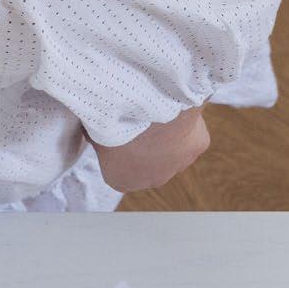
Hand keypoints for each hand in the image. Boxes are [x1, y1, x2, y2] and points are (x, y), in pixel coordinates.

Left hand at [93, 108, 209, 191]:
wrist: (149, 107)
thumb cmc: (116, 119)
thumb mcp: (91, 128)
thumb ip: (93, 135)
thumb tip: (91, 127)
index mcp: (120, 180)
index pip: (117, 168)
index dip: (117, 149)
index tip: (115, 131)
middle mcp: (151, 180)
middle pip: (148, 163)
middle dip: (145, 145)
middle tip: (138, 121)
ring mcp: (177, 166)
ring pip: (173, 150)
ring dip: (167, 136)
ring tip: (157, 113)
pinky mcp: (197, 147)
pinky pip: (190, 134)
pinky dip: (185, 123)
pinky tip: (175, 109)